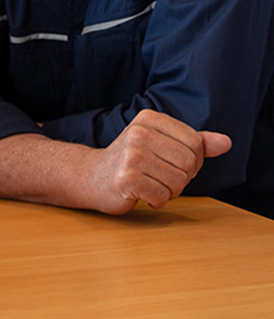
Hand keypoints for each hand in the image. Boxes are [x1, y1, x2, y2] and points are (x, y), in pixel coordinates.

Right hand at [87, 110, 231, 214]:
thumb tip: (226, 143)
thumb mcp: (162, 144)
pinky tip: (142, 193)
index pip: (196, 143)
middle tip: (160, 175)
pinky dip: (157, 200)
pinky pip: (163, 196)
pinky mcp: (126, 178)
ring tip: (150, 184)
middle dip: (181, 177)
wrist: (91, 176)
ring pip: (179, 181)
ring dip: (169, 190)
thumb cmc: (131, 160)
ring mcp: (130, 155)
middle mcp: (138, 133)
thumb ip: (195, 142)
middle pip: (190, 163)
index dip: (192, 160)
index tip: (172, 162)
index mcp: (149, 118)